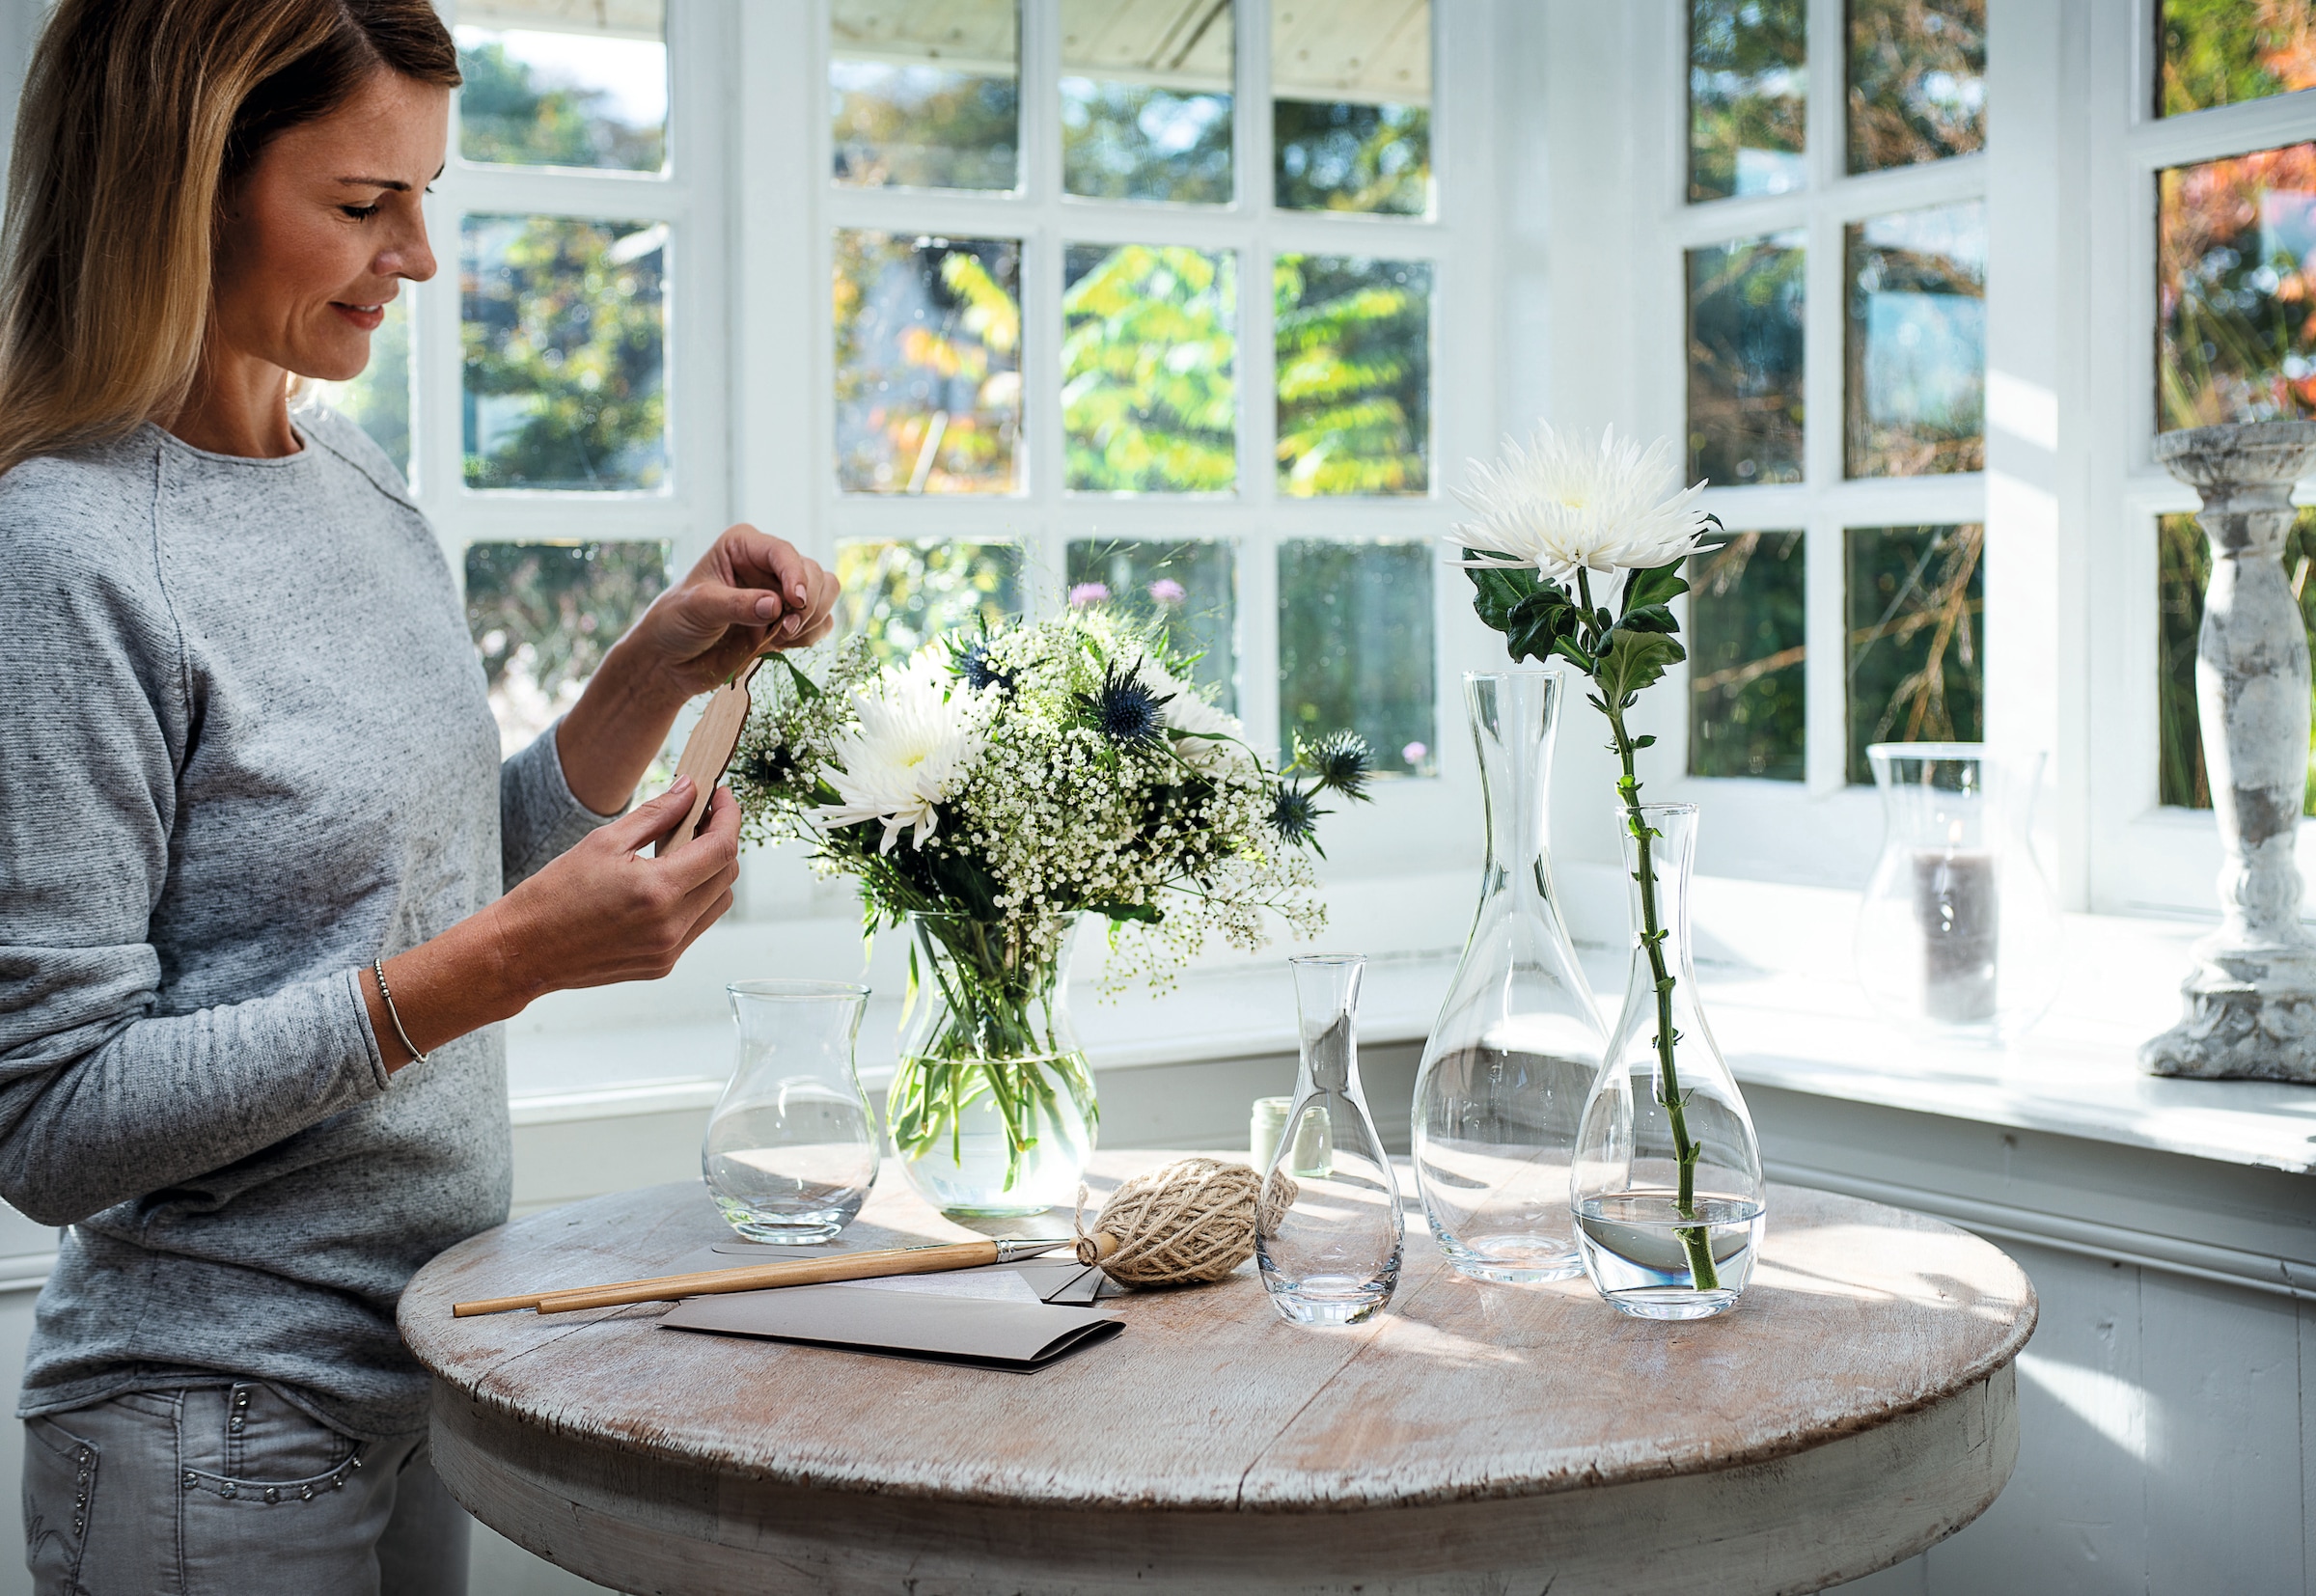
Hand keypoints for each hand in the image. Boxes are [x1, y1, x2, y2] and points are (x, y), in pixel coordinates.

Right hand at [360, 781, 742, 1071]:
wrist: (523, 950)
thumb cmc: (554, 893)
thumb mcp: (603, 841)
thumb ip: (656, 814)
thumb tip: (690, 789)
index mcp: (658, 891)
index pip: (721, 848)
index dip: (729, 817)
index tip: (722, 796)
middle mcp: (671, 925)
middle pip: (726, 875)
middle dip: (721, 840)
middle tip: (701, 816)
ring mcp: (669, 950)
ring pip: (718, 902)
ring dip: (712, 871)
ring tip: (683, 848)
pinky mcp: (662, 965)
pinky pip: (697, 925)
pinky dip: (695, 898)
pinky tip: (668, 881)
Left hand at [624, 525, 842, 703]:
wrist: (672, 659)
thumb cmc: (676, 621)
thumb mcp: (700, 607)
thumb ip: (737, 605)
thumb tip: (776, 606)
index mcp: (743, 547)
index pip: (783, 552)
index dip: (796, 576)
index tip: (795, 602)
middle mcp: (767, 565)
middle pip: (814, 573)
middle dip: (807, 602)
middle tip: (785, 628)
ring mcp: (781, 594)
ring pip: (826, 594)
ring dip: (812, 619)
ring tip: (781, 636)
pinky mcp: (789, 621)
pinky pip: (821, 623)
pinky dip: (810, 636)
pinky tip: (781, 644)